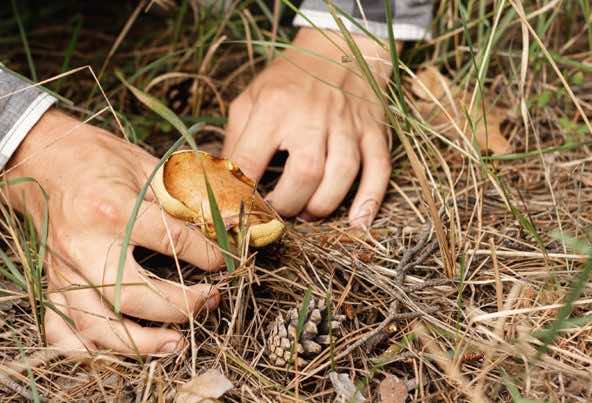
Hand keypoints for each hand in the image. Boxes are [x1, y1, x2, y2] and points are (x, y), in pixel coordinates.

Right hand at [1, 109, 223, 355]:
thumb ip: (183, 198)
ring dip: (139, 344)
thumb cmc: (97, 160)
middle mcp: (83, 245)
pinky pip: (61, 332)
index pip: (171, 241)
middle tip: (207, 303)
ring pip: (96, 326)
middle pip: (131, 296)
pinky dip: (88, 351)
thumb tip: (226, 223)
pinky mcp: (51, 283)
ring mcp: (64, 269)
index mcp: (111, 209)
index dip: (207, 254)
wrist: (42, 158)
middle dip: (178, 308)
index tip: (225, 261)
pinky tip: (119, 352)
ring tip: (174, 344)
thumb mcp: (144, 166)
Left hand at [222, 28, 393, 226]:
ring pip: (341, 176)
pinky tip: (358, 223)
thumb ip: (235, 141)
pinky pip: (378, 170)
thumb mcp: (250, 99)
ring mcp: (347, 125)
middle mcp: (312, 116)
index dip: (241, 194)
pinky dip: (370, 200)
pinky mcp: (373, 131)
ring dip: (322, 206)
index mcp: (273, 108)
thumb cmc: (287, 80)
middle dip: (288, 205)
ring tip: (306, 213)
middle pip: (305, 174)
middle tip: (278, 211)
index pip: (250, 160)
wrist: (337, 48)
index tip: (239, 211)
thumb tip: (221, 183)